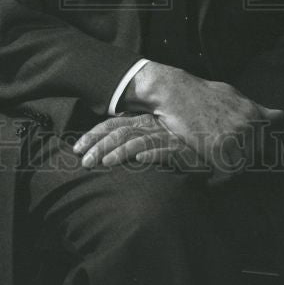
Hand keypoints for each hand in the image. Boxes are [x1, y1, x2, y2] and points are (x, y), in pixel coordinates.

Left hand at [72, 112, 203, 170]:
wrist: (207, 147)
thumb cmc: (175, 145)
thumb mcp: (149, 139)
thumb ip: (130, 141)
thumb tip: (102, 152)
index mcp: (141, 122)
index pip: (112, 125)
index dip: (93, 135)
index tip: (76, 149)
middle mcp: (151, 126)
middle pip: (120, 132)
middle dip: (99, 145)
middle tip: (84, 161)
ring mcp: (166, 136)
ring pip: (138, 141)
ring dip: (120, 151)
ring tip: (105, 163)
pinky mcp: (181, 148)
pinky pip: (165, 151)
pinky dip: (152, 154)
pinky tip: (139, 161)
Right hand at [122, 63, 283, 181]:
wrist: (175, 91)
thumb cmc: (203, 93)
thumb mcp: (233, 95)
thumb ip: (257, 109)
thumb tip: (281, 115)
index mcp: (252, 113)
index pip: (260, 144)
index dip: (247, 153)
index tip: (235, 157)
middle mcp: (246, 124)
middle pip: (250, 157)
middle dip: (237, 164)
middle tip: (222, 166)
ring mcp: (232, 136)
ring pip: (238, 167)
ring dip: (227, 173)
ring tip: (215, 173)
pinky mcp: (216, 147)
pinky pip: (224, 172)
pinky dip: (217, 180)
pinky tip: (210, 180)